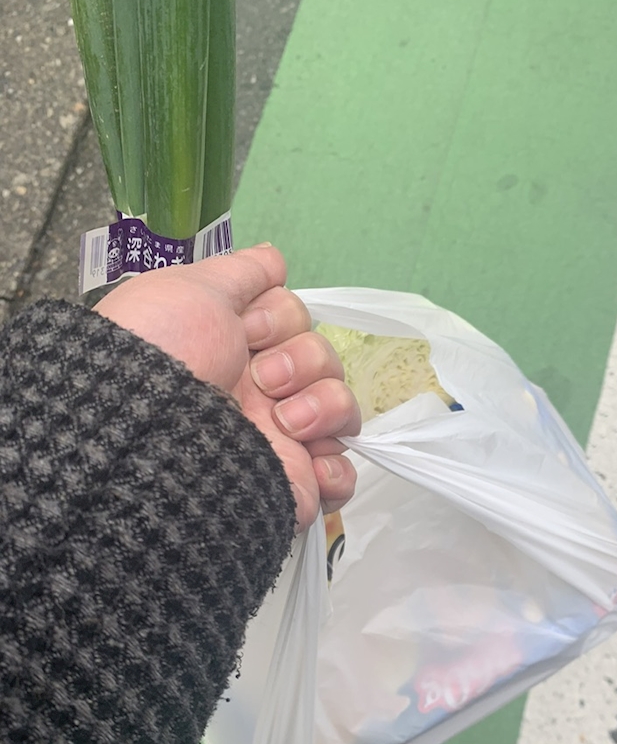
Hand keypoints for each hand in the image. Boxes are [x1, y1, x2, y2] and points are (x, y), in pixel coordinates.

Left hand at [94, 245, 360, 528]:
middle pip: (326, 361)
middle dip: (304, 360)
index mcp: (237, 349)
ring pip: (342, 411)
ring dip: (324, 406)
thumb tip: (274, 258)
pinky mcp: (294, 484)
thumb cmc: (163, 355)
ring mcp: (280, 441)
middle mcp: (261, 394)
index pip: (297, 321)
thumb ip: (238, 273)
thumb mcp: (191, 291)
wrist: (148, 438)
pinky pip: (342, 477)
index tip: (247, 330)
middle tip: (263, 379)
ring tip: (284, 422)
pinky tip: (312, 462)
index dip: (282, 318)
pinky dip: (337, 470)